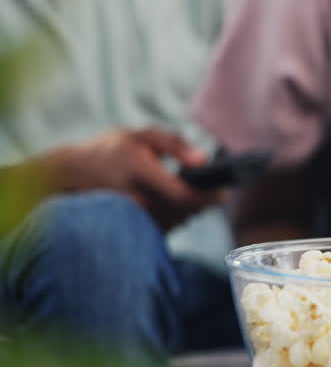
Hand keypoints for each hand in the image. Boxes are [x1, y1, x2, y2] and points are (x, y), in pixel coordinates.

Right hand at [38, 127, 218, 230]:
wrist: (70, 174)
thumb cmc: (111, 151)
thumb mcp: (140, 136)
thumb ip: (174, 144)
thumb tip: (203, 160)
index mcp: (136, 169)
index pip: (181, 194)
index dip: (207, 197)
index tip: (223, 193)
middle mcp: (132, 198)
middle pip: (182, 212)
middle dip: (201, 204)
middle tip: (211, 193)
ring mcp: (129, 218)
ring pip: (174, 223)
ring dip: (189, 212)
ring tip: (185, 196)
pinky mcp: (128, 230)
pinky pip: (162, 229)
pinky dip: (173, 219)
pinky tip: (169, 206)